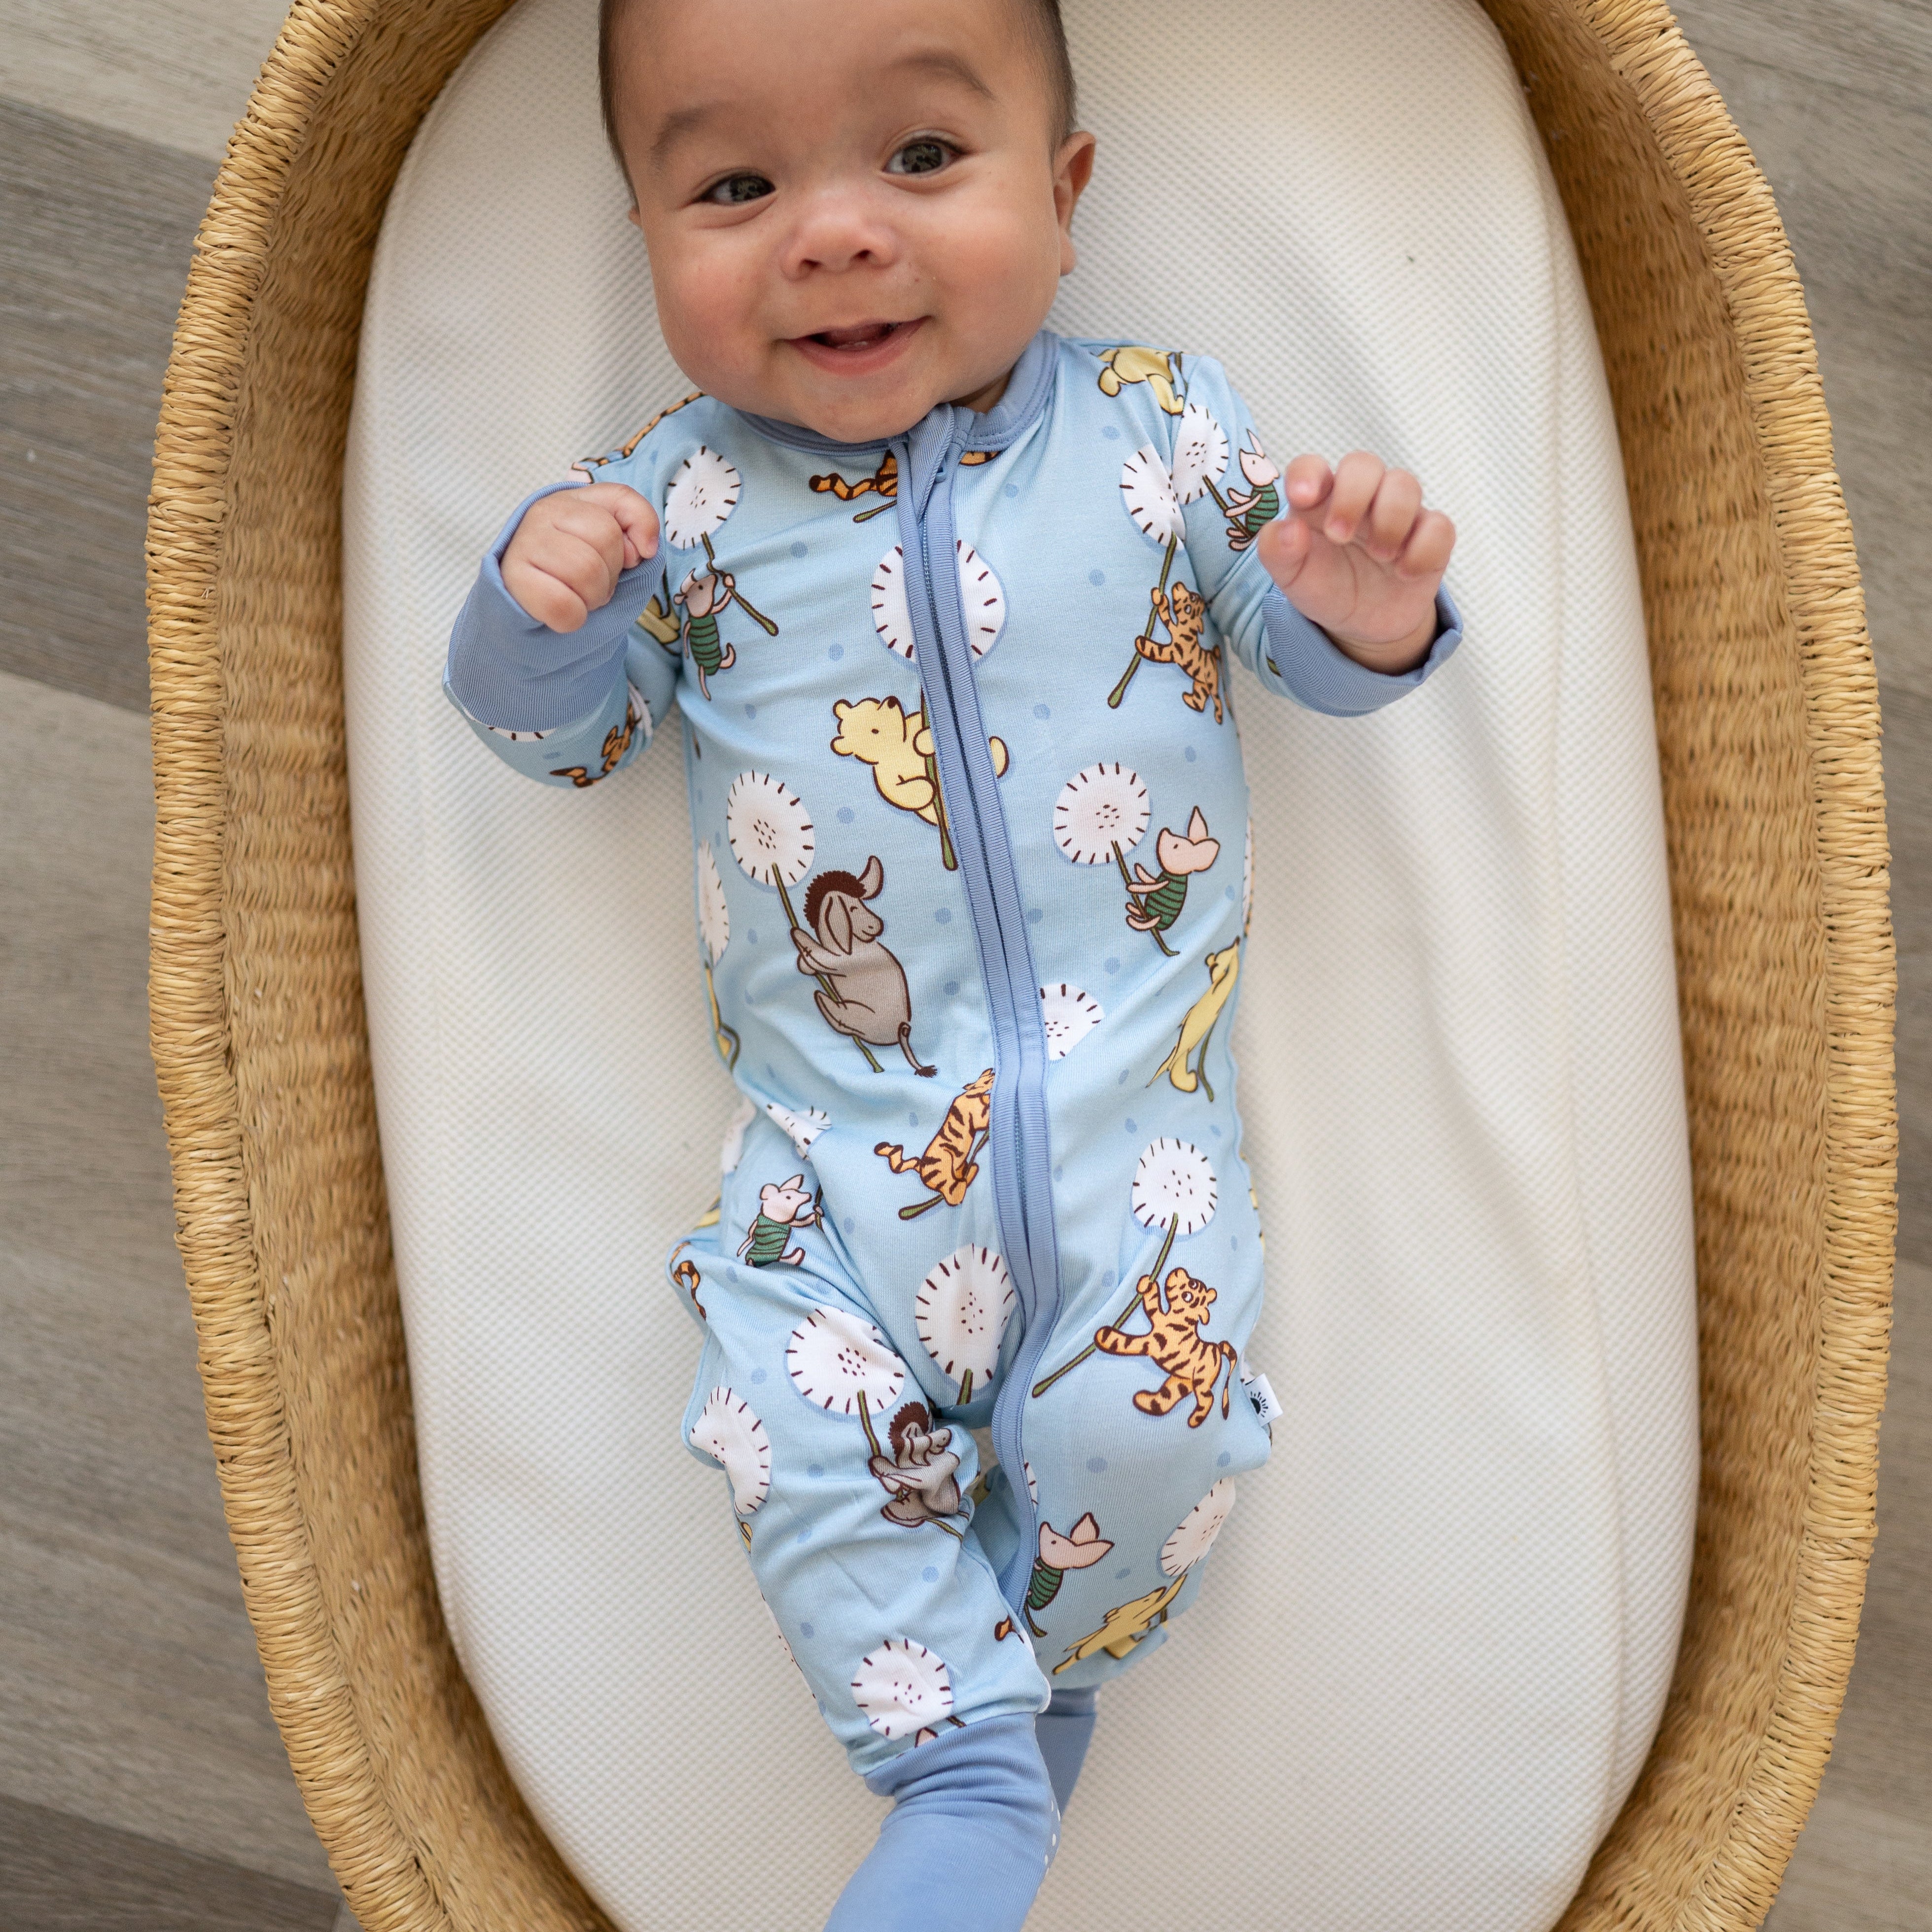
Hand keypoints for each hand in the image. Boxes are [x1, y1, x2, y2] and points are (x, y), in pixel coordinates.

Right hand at [500, 483, 658, 631]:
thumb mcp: (608, 542)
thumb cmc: (572, 570)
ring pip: (586, 572)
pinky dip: (573, 618)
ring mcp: (525, 542)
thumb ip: (635, 522)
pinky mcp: (513, 578)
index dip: (636, 534)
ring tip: (577, 595)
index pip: (622, 500)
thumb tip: (645, 548)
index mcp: (572, 499)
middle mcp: (544, 512)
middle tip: (593, 583)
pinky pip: (562, 605)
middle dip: (611, 572)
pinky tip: (563, 611)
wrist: (522, 600)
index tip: (630, 558)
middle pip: (606, 539)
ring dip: (592, 597)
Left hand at [1257, 453, 1455, 673]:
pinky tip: (1404, 573)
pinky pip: (1439, 526)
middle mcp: (1361, 497)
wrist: (1362, 623)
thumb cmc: (1324, 586)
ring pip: (1405, 484)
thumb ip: (1277, 552)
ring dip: (1390, 520)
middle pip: (1364, 464)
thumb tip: (1287, 530)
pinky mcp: (1430, 535)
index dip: (1307, 474)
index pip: (1311, 467)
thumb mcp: (1291, 577)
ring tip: (1379, 557)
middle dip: (1353, 495)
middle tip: (1339, 536)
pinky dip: (1424, 549)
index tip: (1302, 496)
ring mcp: (1399, 512)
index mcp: (1320, 499)